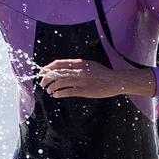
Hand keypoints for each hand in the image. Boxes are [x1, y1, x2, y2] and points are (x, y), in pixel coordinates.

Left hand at [39, 58, 155, 98]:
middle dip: (46, 78)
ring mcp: (81, 81)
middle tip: (42, 83)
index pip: (58, 63)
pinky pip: (67, 92)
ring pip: (60, 83)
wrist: (116, 81)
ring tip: (48, 91)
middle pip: (56, 73)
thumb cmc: (103, 73)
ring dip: (51, 87)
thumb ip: (77, 66)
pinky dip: (58, 94)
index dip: (47, 68)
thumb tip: (63, 68)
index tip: (42, 72)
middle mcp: (78, 71)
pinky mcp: (84, 91)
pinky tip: (55, 95)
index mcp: (79, 63)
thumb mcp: (89, 64)